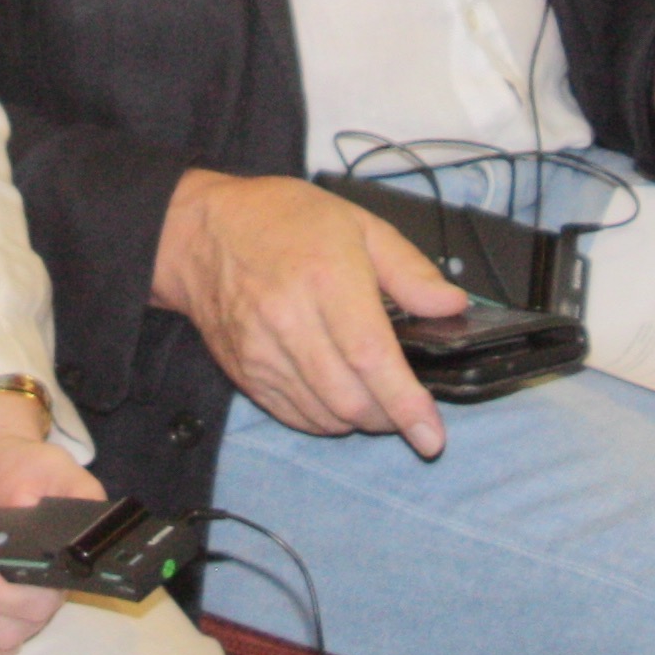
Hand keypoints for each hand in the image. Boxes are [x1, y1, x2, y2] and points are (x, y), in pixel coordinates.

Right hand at [153, 170, 465, 454]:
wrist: (203, 232)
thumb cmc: (283, 221)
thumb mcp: (359, 225)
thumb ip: (410, 269)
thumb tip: (451, 305)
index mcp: (325, 277)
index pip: (370, 355)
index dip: (405, 402)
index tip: (430, 434)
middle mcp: (289, 319)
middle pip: (349, 397)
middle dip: (389, 417)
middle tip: (409, 409)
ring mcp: (261, 350)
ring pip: (323, 415)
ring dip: (359, 420)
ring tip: (375, 400)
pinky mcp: (244, 371)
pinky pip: (293, 415)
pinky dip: (325, 420)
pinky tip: (338, 400)